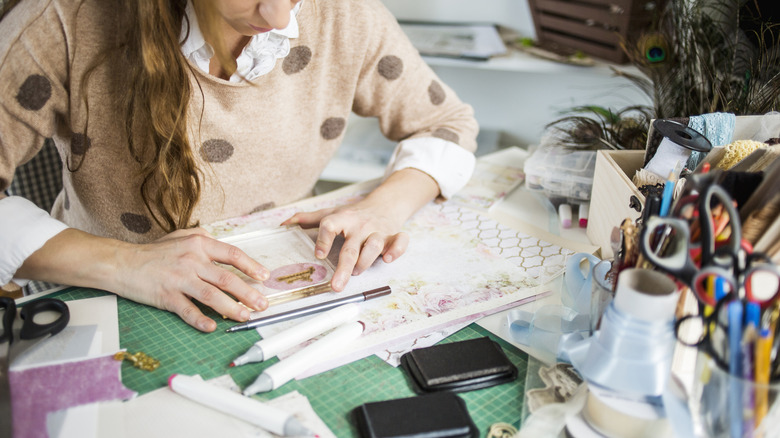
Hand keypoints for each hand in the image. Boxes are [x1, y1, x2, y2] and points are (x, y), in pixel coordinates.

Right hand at [114, 228, 269, 331]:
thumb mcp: (180, 236)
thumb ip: (201, 237)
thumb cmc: (153, 252)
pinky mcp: (166, 296)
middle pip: (227, 279)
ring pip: (212, 295)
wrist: (122, 262)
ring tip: (246, 316)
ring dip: (232, 308)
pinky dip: (201, 320)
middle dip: (249, 293)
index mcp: (199, 244)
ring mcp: (179, 279)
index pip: (232, 255)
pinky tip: (212, 327)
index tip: (264, 276)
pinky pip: (187, 310)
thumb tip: (220, 242)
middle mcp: (192, 260)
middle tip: (263, 304)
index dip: (251, 266)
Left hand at [283, 203, 408, 290]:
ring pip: (374, 245)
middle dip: (344, 268)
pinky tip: (388, 259)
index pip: (330, 225)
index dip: (323, 239)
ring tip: (357, 272)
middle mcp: (360, 226)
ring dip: (366, 260)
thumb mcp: (331, 213)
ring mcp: (378, 231)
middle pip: (351, 247)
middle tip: (336, 286)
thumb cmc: (354, 214)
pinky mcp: (393, 235)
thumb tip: (283, 225)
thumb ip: (308, 220)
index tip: (317, 254)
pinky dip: (397, 250)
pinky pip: (400, 242)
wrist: (384, 203)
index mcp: (342, 219)